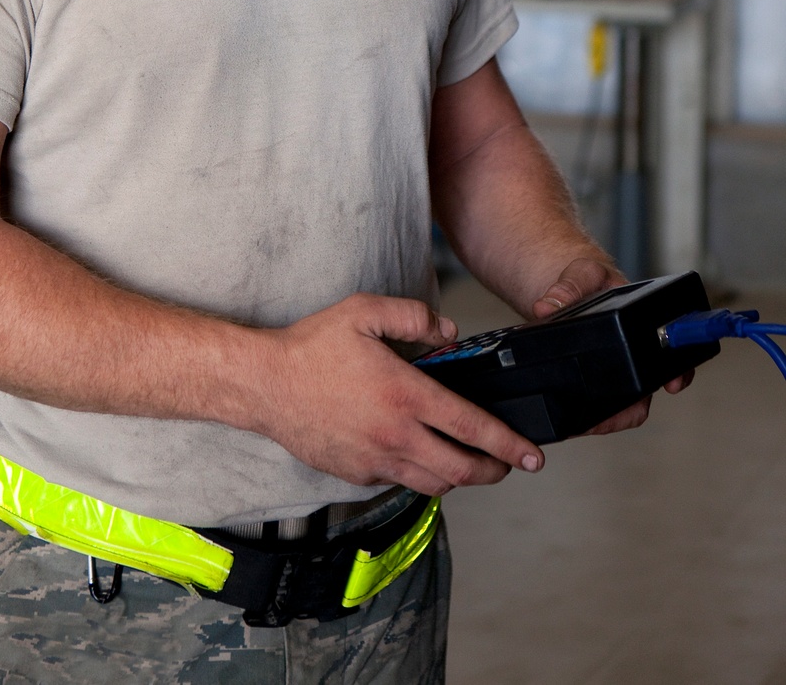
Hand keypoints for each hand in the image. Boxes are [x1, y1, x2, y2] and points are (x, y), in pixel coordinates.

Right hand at [258, 293, 545, 494]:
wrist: (264, 384)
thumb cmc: (310, 347)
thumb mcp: (364, 312)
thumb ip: (414, 317)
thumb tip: (448, 331)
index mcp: (404, 395)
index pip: (472, 428)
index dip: (508, 445)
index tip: (532, 455)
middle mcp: (394, 436)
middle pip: (460, 471)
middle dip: (493, 471)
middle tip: (506, 464)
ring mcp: (375, 461)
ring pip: (433, 484)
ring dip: (458, 477)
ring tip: (467, 461)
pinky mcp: (356, 474)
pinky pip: (400, 482)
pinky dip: (419, 474)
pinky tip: (417, 453)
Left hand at [531, 256, 692, 434]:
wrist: (567, 288)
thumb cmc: (586, 279)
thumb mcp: (580, 273)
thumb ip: (567, 287)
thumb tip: (545, 307)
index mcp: (642, 324)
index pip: (673, 353)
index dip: (678, 371)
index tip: (671, 382)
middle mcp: (634, 351)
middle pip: (647, 390)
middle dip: (634, 407)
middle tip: (610, 415)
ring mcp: (617, 368)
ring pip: (625, 404)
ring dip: (610, 416)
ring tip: (585, 421)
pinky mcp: (597, 380)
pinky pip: (601, 405)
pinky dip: (591, 415)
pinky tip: (573, 419)